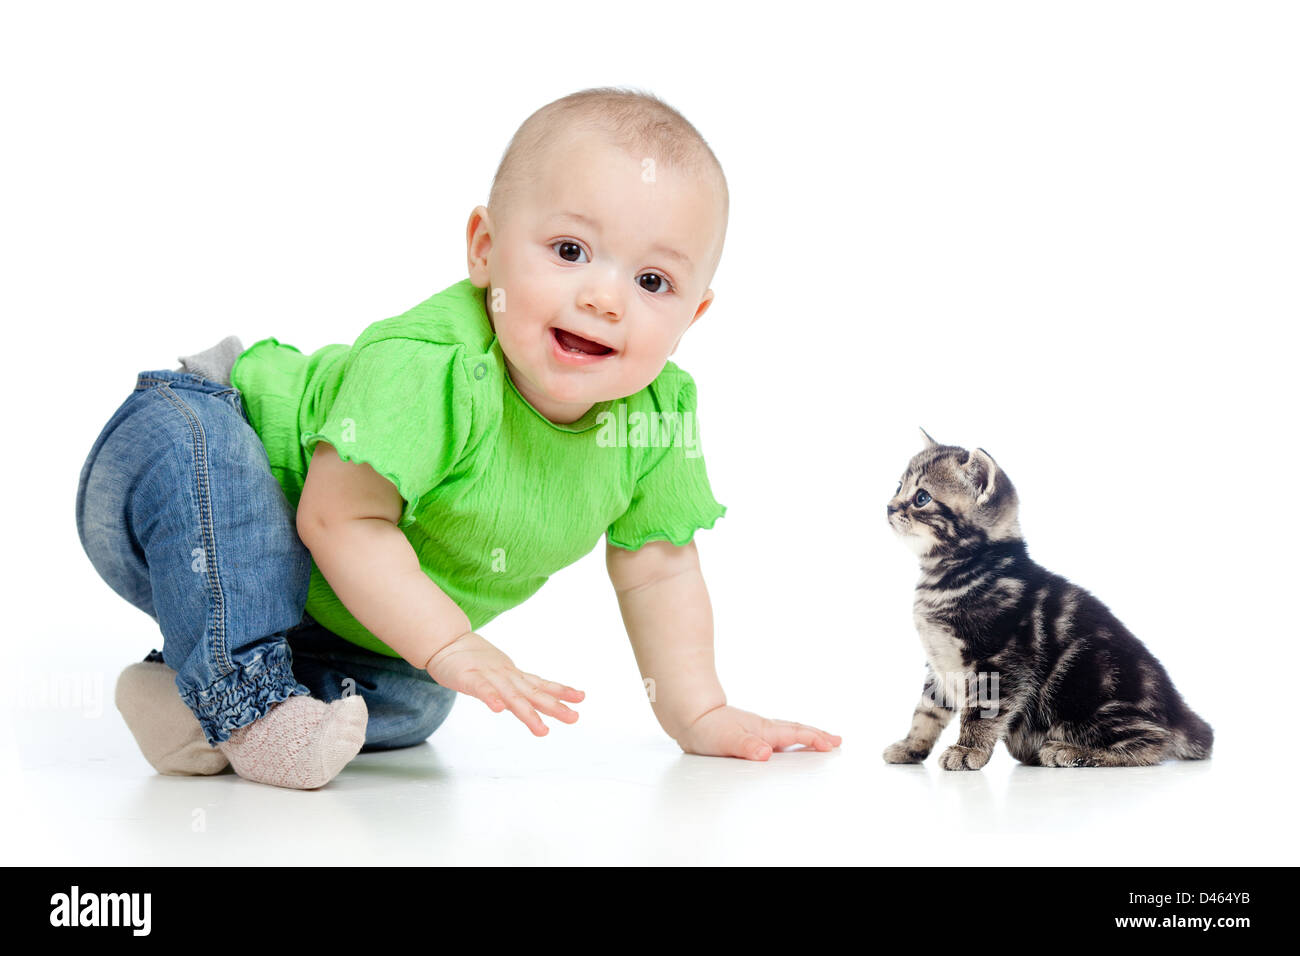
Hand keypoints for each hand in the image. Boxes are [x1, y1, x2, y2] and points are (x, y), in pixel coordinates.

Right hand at [425, 632, 583, 735]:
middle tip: (574, 718)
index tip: (581, 697)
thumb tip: (536, 703)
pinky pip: (482, 690)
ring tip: (542, 729)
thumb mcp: (499, 675)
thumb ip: (516, 689)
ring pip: (511, 696)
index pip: (541, 685)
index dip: (561, 691)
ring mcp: (489, 677)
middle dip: (555, 706)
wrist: (447, 642)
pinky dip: (491, 698)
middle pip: (533, 693)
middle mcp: (506, 677)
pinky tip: (499, 709)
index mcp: (513, 678)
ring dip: (527, 712)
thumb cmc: (473, 662)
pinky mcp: (469, 679)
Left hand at [674, 705, 841, 759]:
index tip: (832, 744)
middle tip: (837, 741)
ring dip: (807, 735)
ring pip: (788, 731)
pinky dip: (791, 737)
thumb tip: (765, 753)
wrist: (689, 714)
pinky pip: (778, 735)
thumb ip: (746, 746)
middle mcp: (763, 728)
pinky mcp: (749, 734)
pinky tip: (788, 745)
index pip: (795, 734)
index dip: (815, 739)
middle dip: (818, 735)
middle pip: (797, 729)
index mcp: (763, 730)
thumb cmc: (706, 728)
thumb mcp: (726, 740)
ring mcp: (757, 729)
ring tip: (821, 740)